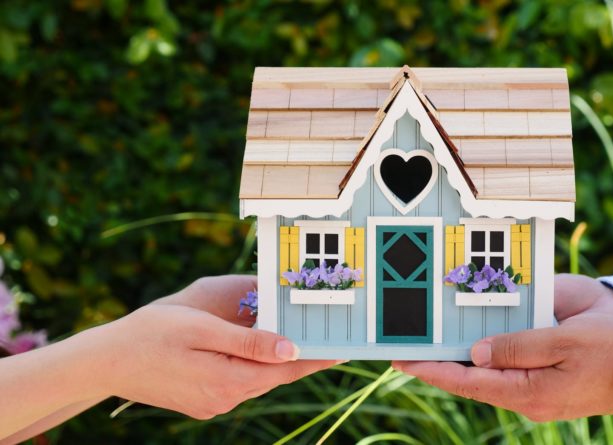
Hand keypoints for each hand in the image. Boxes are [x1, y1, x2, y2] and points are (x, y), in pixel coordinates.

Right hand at [96, 276, 337, 419]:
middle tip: (327, 337)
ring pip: (257, 380)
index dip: (317, 359)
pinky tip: (257, 350)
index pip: (287, 370)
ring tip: (299, 340)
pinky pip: (238, 383)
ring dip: (275, 361)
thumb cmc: (152, 333)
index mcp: (228, 382)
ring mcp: (213, 404)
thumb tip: (292, 350)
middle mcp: (225, 400)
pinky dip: (252, 366)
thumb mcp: (202, 329)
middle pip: (275, 376)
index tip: (345, 349)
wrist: (105, 360)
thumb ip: (249, 341)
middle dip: (300, 357)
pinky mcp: (203, 402)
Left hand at [393, 274, 612, 420]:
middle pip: (473, 383)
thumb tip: (475, 353)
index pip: (467, 381)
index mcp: (529, 392)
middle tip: (409, 351)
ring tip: (435, 348)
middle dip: (441, 367)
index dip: (432, 370)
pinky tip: (477, 351)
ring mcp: (539, 398)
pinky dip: (488, 364)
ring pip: (489, 381)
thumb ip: (516, 347)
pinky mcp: (548, 391)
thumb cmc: (612, 348)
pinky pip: (509, 378)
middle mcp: (528, 400)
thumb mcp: (562, 340)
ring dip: (463, 366)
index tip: (402, 361)